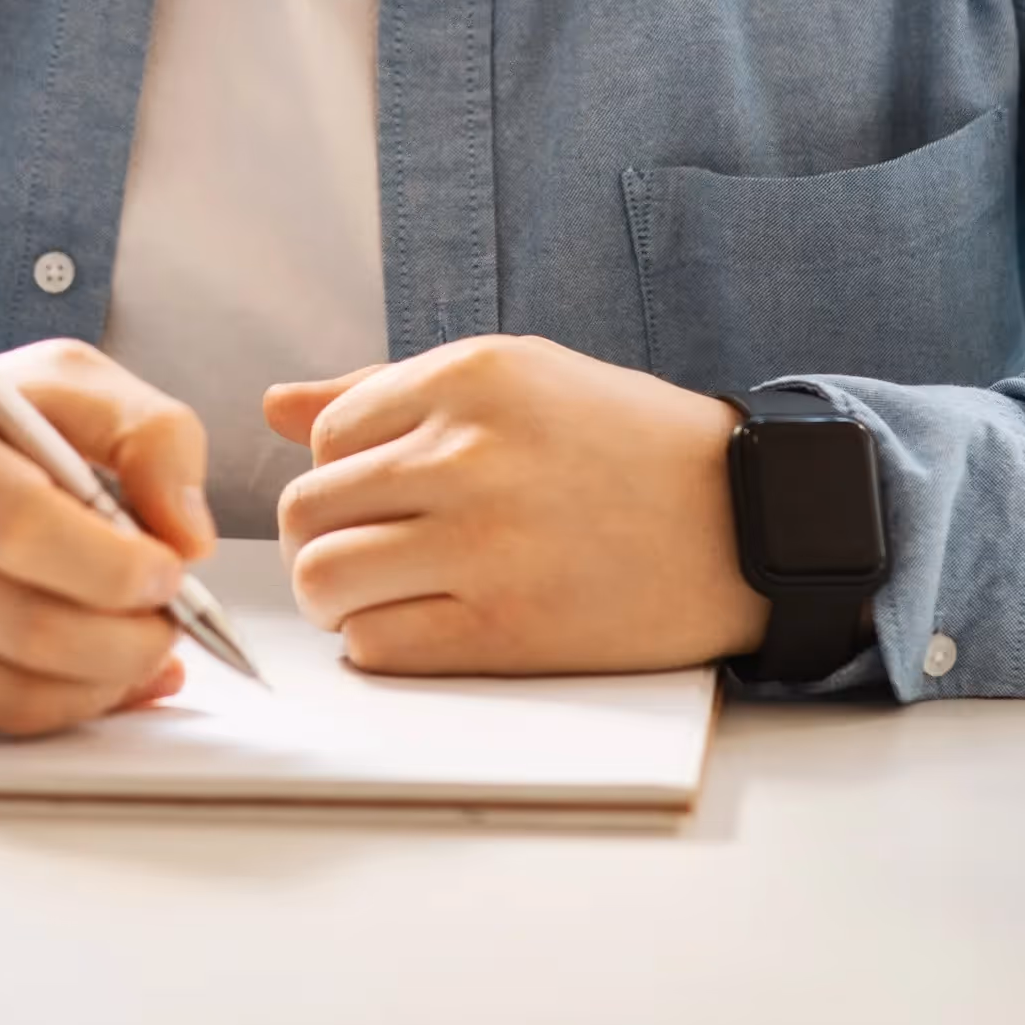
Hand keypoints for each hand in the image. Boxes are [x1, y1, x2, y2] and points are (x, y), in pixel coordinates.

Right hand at [0, 339, 212, 734]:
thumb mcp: (54, 384)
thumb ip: (147, 432)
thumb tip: (190, 535)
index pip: (26, 529)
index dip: (117, 565)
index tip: (172, 569)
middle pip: (30, 629)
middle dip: (132, 638)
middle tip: (171, 619)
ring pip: (14, 697)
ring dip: (107, 683)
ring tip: (139, 644)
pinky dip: (58, 709)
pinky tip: (87, 673)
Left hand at [264, 335, 767, 675]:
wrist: (749, 521)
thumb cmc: (627, 443)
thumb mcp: (518, 379)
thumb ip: (388, 389)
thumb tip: (275, 407)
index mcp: (467, 378)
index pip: (324, 437)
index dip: (341, 475)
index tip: (382, 498)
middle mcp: (466, 454)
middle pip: (304, 511)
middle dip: (321, 539)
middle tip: (369, 554)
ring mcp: (483, 544)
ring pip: (321, 579)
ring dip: (336, 597)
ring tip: (384, 594)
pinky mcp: (504, 628)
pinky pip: (374, 645)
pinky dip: (380, 644)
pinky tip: (427, 626)